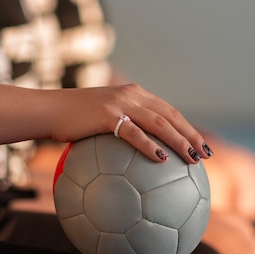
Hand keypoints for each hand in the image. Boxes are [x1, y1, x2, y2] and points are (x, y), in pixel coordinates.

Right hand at [45, 83, 213, 164]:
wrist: (48, 109)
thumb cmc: (73, 120)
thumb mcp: (101, 119)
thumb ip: (120, 128)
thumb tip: (135, 154)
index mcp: (134, 94)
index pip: (168, 110)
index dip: (187, 126)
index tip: (200, 143)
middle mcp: (131, 95)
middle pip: (171, 115)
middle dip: (191, 134)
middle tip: (206, 154)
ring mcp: (120, 103)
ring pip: (159, 122)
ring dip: (179, 140)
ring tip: (192, 158)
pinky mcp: (107, 114)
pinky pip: (134, 132)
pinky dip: (150, 145)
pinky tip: (162, 159)